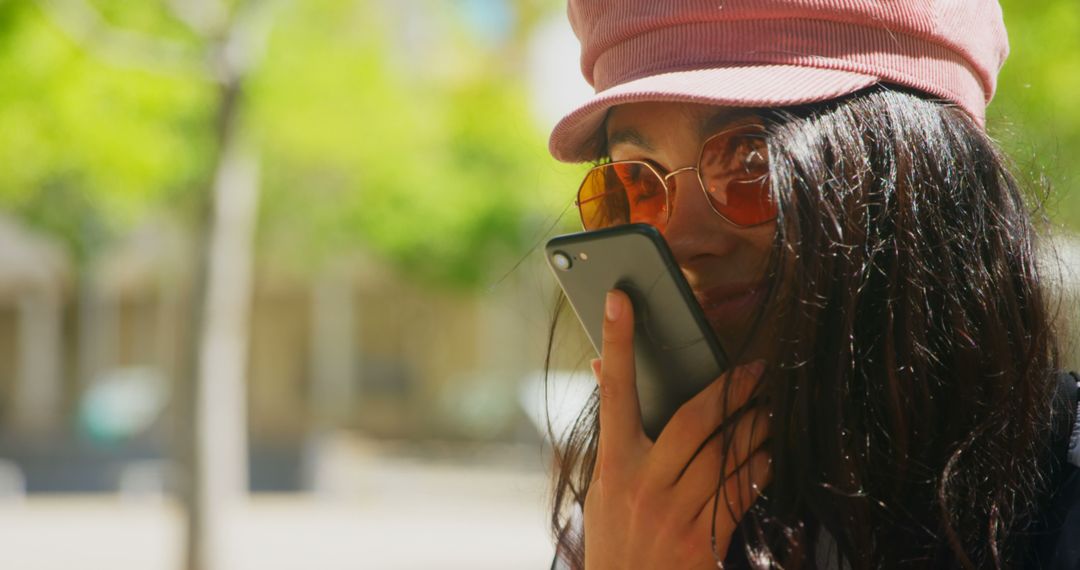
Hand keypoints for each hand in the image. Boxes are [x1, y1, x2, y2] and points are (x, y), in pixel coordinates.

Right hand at [583, 289, 771, 569]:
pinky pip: (740, 493)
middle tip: (757, 368)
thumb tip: (600, 367)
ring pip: (726, 455)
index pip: (614, 392)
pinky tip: (766, 455)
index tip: (619, 298)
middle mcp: (643, 485)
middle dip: (730, 389)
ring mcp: (675, 514)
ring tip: (769, 408)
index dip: (616, 341)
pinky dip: (758, 469)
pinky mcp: (704, 542)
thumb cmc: (614, 538)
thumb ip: (612, 430)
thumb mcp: (601, 486)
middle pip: (693, 420)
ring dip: (754, 427)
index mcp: (613, 465)